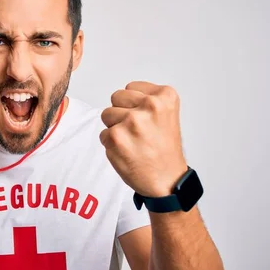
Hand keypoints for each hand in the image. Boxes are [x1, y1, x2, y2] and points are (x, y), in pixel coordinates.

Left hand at [100, 81, 187, 196]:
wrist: (166, 181)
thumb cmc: (164, 150)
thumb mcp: (166, 114)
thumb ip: (146, 100)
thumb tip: (122, 95)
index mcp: (164, 97)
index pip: (131, 88)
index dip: (134, 104)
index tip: (147, 120)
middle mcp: (149, 106)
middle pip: (116, 97)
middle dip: (121, 112)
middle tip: (138, 131)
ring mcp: (132, 121)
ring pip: (106, 114)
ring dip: (115, 128)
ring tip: (133, 141)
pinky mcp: (116, 137)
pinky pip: (103, 134)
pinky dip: (111, 144)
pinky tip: (127, 151)